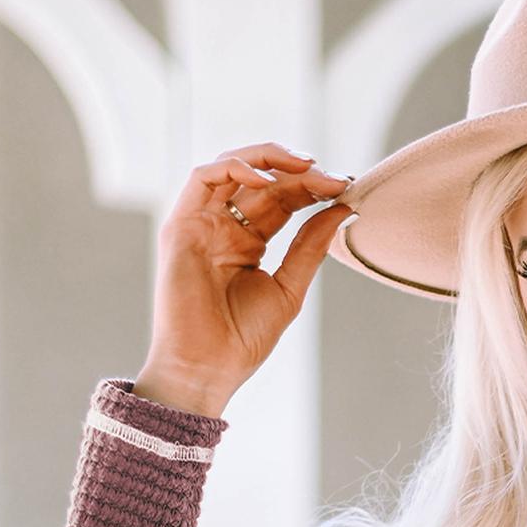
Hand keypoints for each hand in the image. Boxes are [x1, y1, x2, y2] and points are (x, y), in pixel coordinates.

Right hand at [135, 141, 354, 417]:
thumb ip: (310, 247)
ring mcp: (201, 223)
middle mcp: (223, 226)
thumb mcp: (289, 288)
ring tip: (307, 167)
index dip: (312, 188)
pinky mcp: (180, 224)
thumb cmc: (242, 339)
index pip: (281, 200)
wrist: (207, 368)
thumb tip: (342, 209)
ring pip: (232, 168)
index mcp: (248, 242)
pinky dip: (235, 167)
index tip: (345, 188)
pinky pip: (204, 177)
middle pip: (263, 182)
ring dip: (269, 159)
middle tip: (334, 178)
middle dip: (300, 174)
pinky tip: (268, 178)